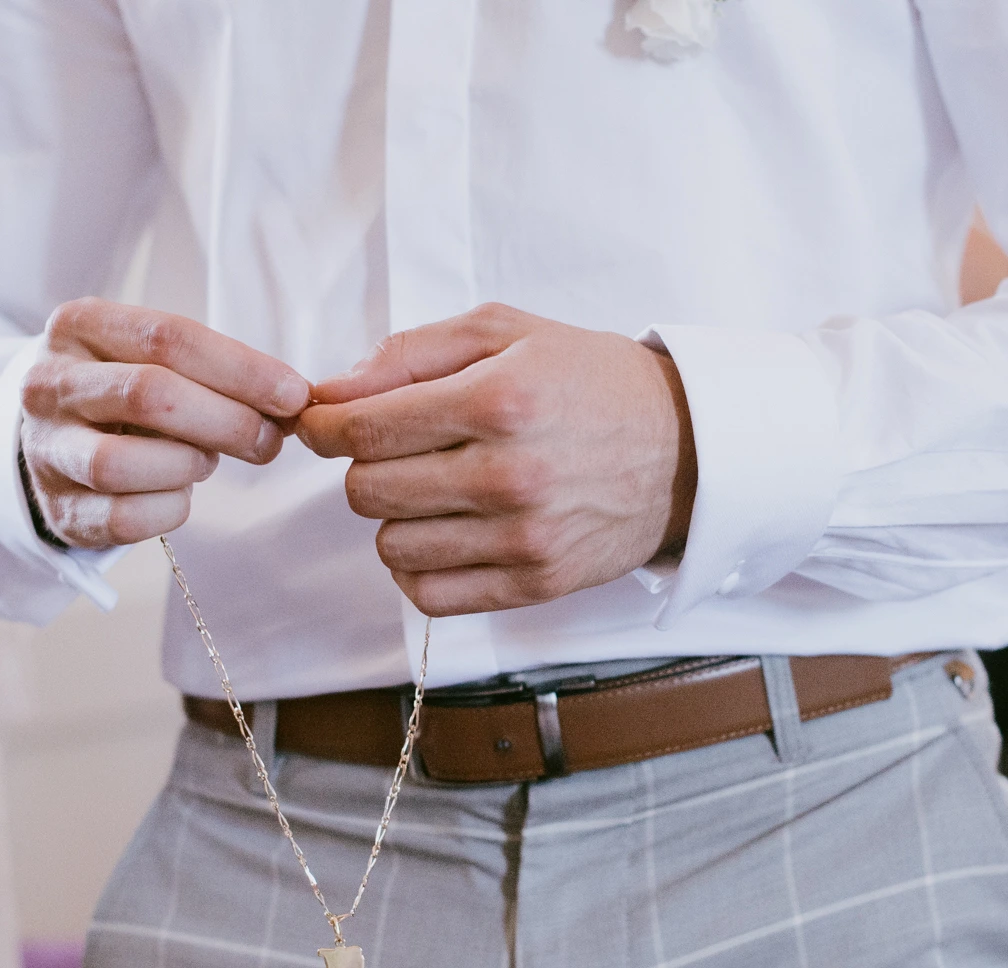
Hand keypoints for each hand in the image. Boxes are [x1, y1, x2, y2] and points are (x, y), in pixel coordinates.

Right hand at [21, 298, 312, 547]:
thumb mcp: (156, 359)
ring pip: (122, 463)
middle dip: (226, 420)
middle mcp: (49, 383)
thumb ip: (214, 370)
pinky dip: (169, 508)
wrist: (54, 435)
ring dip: (187, 464)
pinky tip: (177, 492)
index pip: (168, 338)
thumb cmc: (125, 391)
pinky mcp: (56, 508)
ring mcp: (45, 448)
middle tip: (268, 439)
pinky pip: (124, 517)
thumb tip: (291, 402)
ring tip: (204, 460)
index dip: (241, 369)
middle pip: (149, 394)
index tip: (294, 395)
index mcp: (79, 326)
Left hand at [296, 303, 696, 616]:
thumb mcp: (507, 331)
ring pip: (390, 546)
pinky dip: (419, 568)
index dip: (322, 426)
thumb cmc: (588, 380)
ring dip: (395, 517)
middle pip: (365, 491)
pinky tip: (443, 534)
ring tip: (433, 490)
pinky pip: (428, 595)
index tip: (321, 422)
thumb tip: (330, 392)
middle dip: (363, 466)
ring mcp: (524, 537)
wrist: (685, 448)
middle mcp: (510, 474)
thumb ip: (410, 353)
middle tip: (396, 449)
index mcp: (499, 399)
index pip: (362, 429)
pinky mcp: (535, 583)